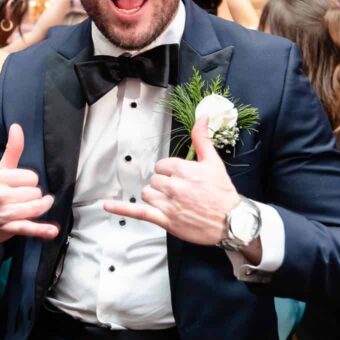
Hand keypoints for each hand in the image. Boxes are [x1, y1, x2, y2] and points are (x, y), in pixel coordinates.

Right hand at [0, 124, 57, 253]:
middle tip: (24, 197)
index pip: (31, 177)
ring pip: (36, 208)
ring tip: (40, 205)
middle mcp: (0, 195)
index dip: (30, 181)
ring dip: (41, 207)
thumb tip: (17, 126)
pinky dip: (42, 230)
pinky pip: (30, 228)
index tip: (23, 184)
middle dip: (34, 195)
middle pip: (35, 193)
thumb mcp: (1, 169)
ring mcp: (5, 213)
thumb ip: (12, 149)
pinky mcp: (11, 228)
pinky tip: (52, 230)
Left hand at [103, 117, 237, 246]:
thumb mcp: (214, 162)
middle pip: (154, 180)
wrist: (232, 221)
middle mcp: (174, 186)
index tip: (182, 179)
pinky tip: (106, 205)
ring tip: (173, 203)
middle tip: (181, 193)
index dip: (171, 172)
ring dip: (156, 197)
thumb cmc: (223, 194)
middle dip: (164, 185)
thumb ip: (202, 139)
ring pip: (147, 194)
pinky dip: (121, 208)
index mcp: (183, 169)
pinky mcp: (164, 220)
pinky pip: (138, 212)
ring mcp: (168, 204)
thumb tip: (202, 118)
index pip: (162, 165)